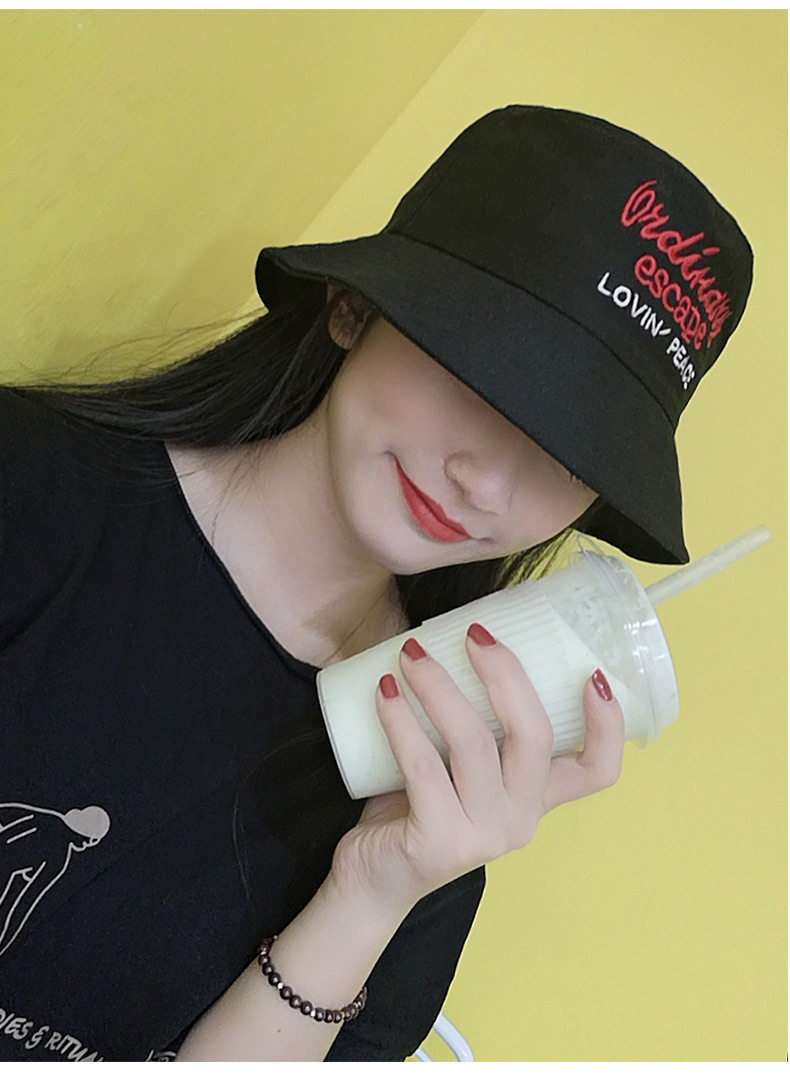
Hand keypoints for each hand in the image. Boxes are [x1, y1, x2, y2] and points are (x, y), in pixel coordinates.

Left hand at [330, 624, 624, 913]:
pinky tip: (384, 690)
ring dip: (441, 687)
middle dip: (505, 674)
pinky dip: (401, 721)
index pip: (598, 770)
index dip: (608, 724)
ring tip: (412, 654)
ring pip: (474, 744)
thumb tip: (457, 634)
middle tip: (473, 634)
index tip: (592, 672)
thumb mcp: (459, 765)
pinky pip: (422, 767)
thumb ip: (474, 721)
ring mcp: (483, 835)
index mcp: (535, 796)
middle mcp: (520, 819)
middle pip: (534, 736)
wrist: (371, 879)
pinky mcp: (438, 843)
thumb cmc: (414, 804)